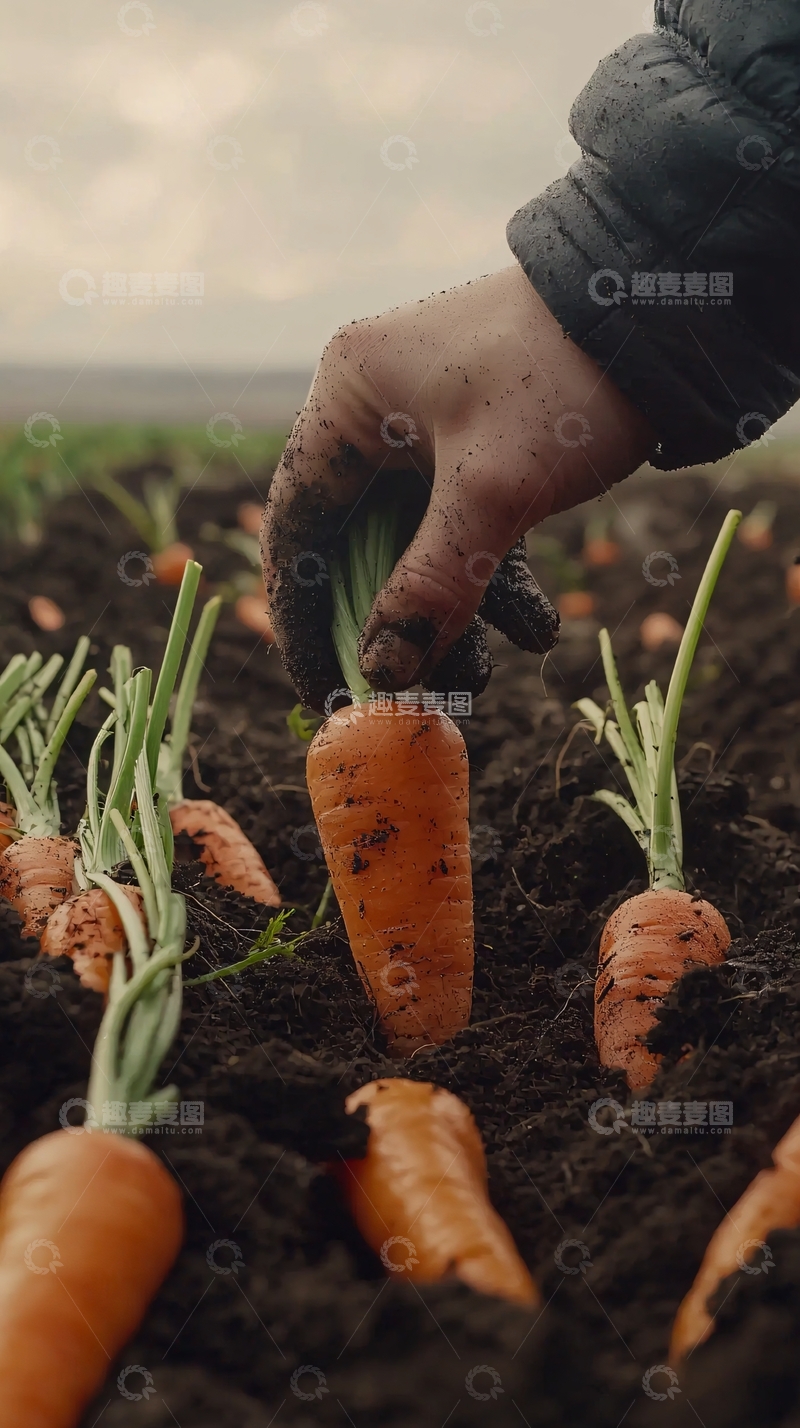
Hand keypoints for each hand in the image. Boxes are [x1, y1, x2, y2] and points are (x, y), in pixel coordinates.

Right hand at [262, 264, 654, 711]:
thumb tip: (382, 673)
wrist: (671, 311)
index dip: (304, 615)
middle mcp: (377, 411)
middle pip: (360, 546)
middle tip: (417, 698)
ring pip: (418, 546)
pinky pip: (467, 528)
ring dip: (451, 614)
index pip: (297, 525)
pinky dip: (492, 580)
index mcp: (348, 398)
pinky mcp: (483, 446)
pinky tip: (537, 630)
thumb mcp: (493, 492)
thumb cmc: (563, 381)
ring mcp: (431, 429)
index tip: (328, 689)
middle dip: (395, 627)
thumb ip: (431, 585)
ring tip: (489, 676)